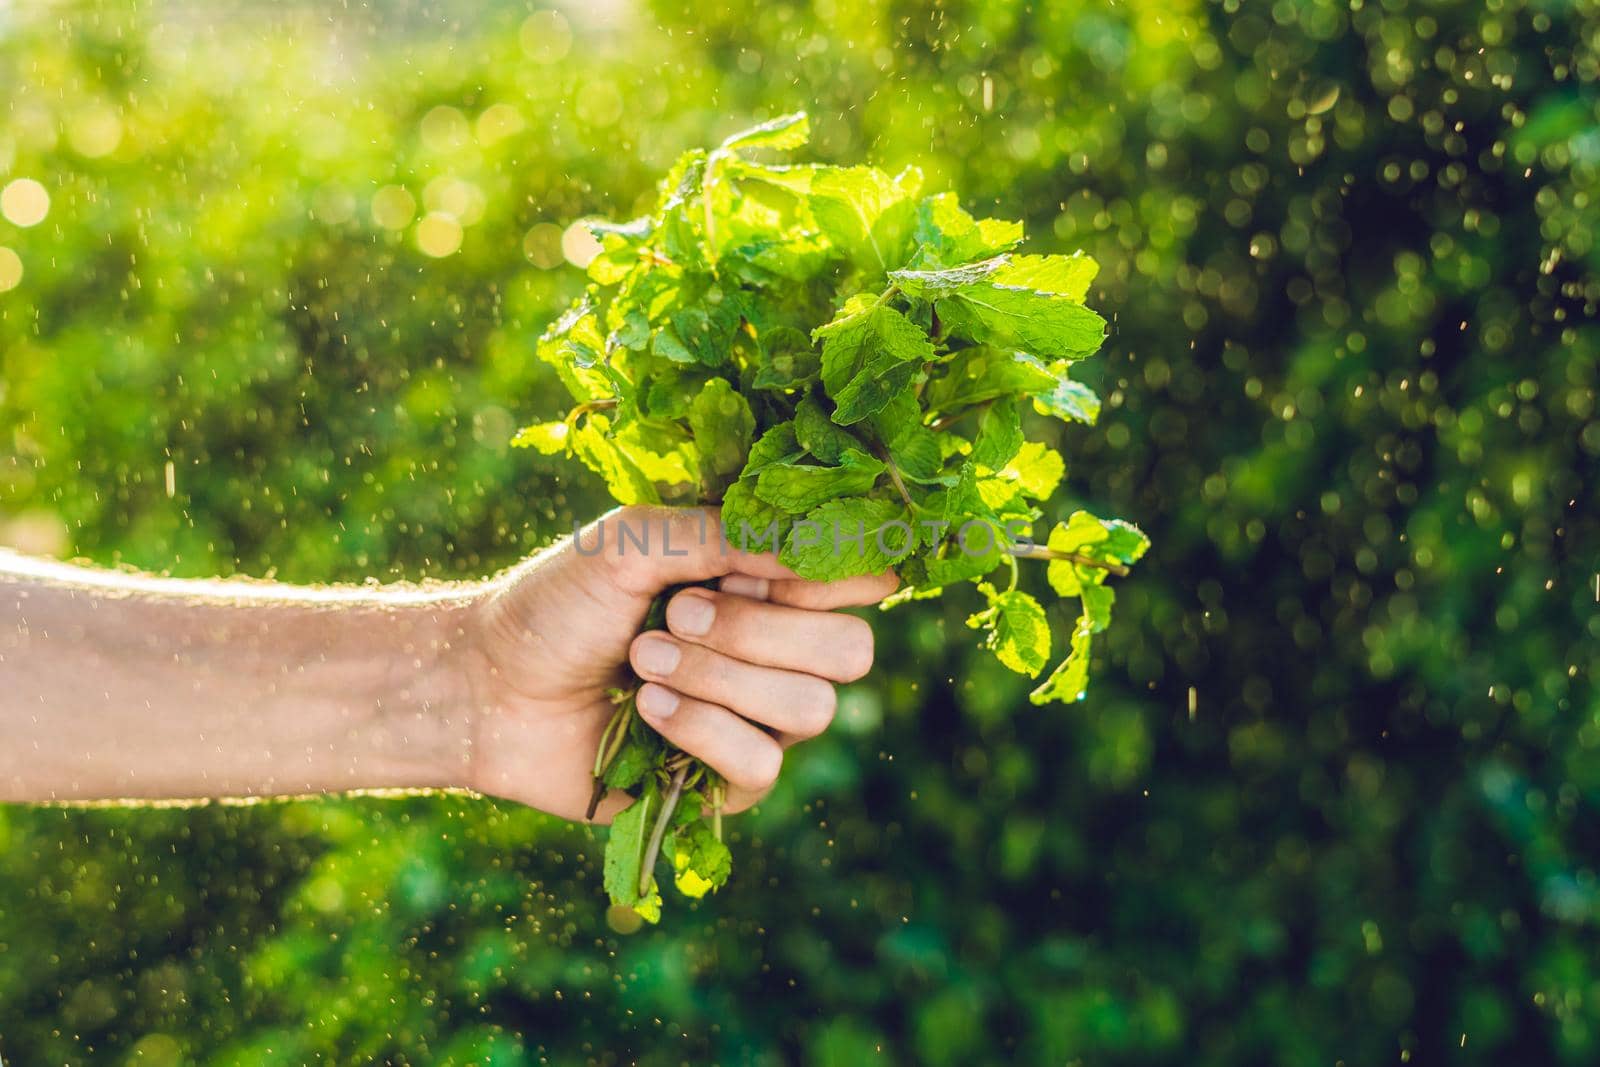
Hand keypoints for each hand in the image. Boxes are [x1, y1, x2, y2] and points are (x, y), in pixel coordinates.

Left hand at [456, 506, 895, 821]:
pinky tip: (648, 709)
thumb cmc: (559, 601)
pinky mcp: (727, 783)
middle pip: (850, 651)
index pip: (861, 579)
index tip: (752, 567)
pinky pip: (762, 765)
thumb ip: (725, 534)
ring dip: (719, 678)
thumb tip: (811, 544)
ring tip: (643, 659)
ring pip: (809, 708)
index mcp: (768, 583)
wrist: (488, 684)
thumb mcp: (635, 540)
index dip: (828, 575)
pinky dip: (702, 730)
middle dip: (761, 631)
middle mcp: (779, 651)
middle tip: (678, 612)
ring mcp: (758, 720)